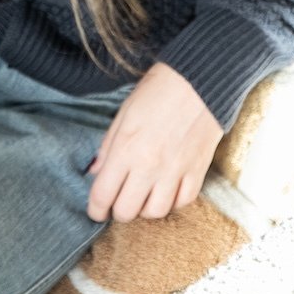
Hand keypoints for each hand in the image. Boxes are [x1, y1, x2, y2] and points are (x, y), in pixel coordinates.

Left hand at [85, 62, 221, 222]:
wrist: (198, 80)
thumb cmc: (157, 91)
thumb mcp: (124, 113)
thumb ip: (108, 146)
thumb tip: (96, 172)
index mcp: (126, 148)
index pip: (103, 195)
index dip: (95, 208)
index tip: (96, 210)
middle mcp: (149, 166)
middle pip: (127, 211)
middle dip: (117, 210)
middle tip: (118, 200)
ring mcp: (175, 172)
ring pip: (155, 213)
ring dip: (145, 209)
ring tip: (142, 195)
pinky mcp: (197, 172)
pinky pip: (182, 203)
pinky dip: (172, 202)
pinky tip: (166, 190)